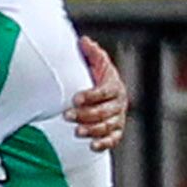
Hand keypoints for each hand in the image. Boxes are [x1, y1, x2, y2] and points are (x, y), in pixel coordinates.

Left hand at [68, 36, 127, 151]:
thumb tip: (84, 41)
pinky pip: (113, 140)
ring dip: (92, 129)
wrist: (103, 95)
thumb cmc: (96, 78)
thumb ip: (91, 53)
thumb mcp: (95, 63)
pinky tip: (92, 145)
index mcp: (114, 86)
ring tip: (77, 131)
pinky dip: (104, 143)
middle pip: (105, 111)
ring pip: (107, 126)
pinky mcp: (115, 132)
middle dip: (86, 114)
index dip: (91, 96)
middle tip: (67, 115)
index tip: (75, 98)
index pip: (105, 92)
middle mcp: (119, 104)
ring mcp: (118, 119)